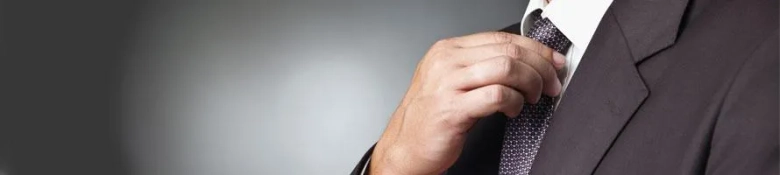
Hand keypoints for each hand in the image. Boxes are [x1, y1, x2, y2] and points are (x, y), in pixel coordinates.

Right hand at [369, 32, 565, 174]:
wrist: (405, 147)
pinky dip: (514, 102)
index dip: (535, 48)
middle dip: (540, 67)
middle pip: (508, 50)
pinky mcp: (452, 109)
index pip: (502, 38)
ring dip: (530, 83)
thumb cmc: (431, 117)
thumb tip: (526, 62)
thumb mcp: (452, 81)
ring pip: (506, 68)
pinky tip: (513, 110)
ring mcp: (447, 84)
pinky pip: (497, 96)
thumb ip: (482, 66)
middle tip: (551, 84)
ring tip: (532, 97)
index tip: (552, 61)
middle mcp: (446, 62)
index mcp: (448, 50)